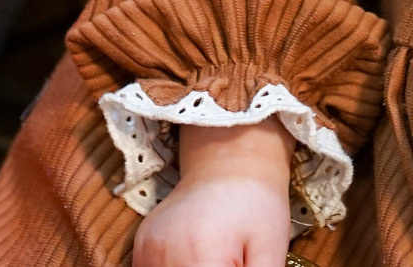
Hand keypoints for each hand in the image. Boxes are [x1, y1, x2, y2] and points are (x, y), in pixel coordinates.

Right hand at [131, 118, 293, 266]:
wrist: (228, 157)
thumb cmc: (257, 204)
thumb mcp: (270, 252)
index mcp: (200, 256)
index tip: (238, 266)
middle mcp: (164, 254)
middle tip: (230, 258)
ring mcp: (147, 250)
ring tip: (216, 257)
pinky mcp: (141, 246)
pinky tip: (197, 262)